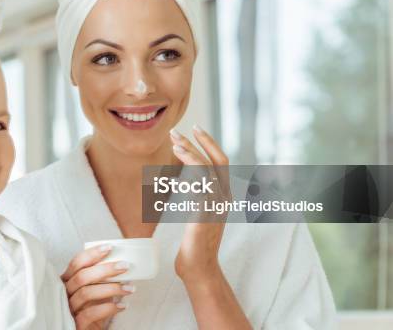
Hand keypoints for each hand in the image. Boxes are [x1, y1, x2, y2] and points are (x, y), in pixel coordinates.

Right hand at [61, 245, 134, 328]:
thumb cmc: (93, 307)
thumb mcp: (96, 289)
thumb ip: (102, 277)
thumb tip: (122, 262)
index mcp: (67, 280)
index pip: (76, 263)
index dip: (92, 254)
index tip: (110, 247)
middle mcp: (64, 293)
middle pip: (82, 276)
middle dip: (105, 269)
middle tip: (125, 266)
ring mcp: (69, 308)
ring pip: (87, 293)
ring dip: (111, 289)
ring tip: (130, 288)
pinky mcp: (75, 323)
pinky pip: (91, 313)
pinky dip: (109, 308)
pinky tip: (123, 306)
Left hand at [169, 125, 230, 281]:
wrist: (199, 269)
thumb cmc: (194, 246)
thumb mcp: (200, 217)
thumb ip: (199, 200)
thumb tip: (190, 186)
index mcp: (223, 196)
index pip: (220, 162)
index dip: (209, 144)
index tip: (194, 131)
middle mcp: (224, 197)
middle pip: (218, 159)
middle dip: (200, 141)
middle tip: (180, 129)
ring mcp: (217, 203)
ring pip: (207, 167)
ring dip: (190, 151)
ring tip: (174, 141)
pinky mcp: (206, 210)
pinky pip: (199, 181)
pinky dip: (189, 166)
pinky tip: (176, 159)